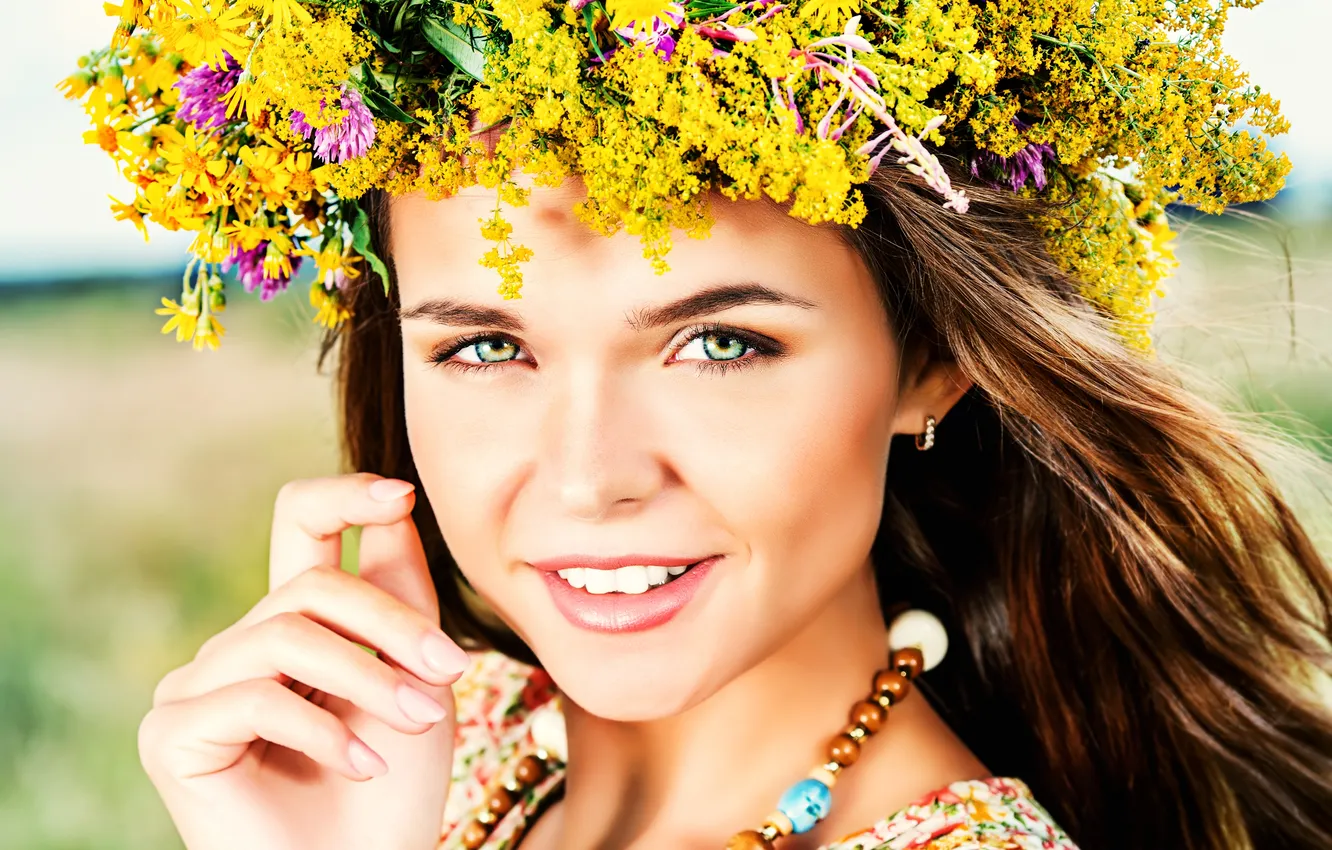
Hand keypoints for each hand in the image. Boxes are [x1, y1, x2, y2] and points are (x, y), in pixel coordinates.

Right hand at [137, 473, 467, 849]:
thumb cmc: (390, 792)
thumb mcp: (412, 676)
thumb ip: (399, 594)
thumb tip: (394, 502)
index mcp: (293, 624)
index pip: (298, 525)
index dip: (342, 495)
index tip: (398, 491)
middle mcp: (236, 647)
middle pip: (310, 586)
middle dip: (392, 626)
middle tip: (451, 673)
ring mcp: (196, 688)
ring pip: (286, 636)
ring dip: (369, 679)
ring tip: (418, 722)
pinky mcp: (171, 734)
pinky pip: (254, 698)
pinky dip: (323, 730)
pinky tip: (362, 765)